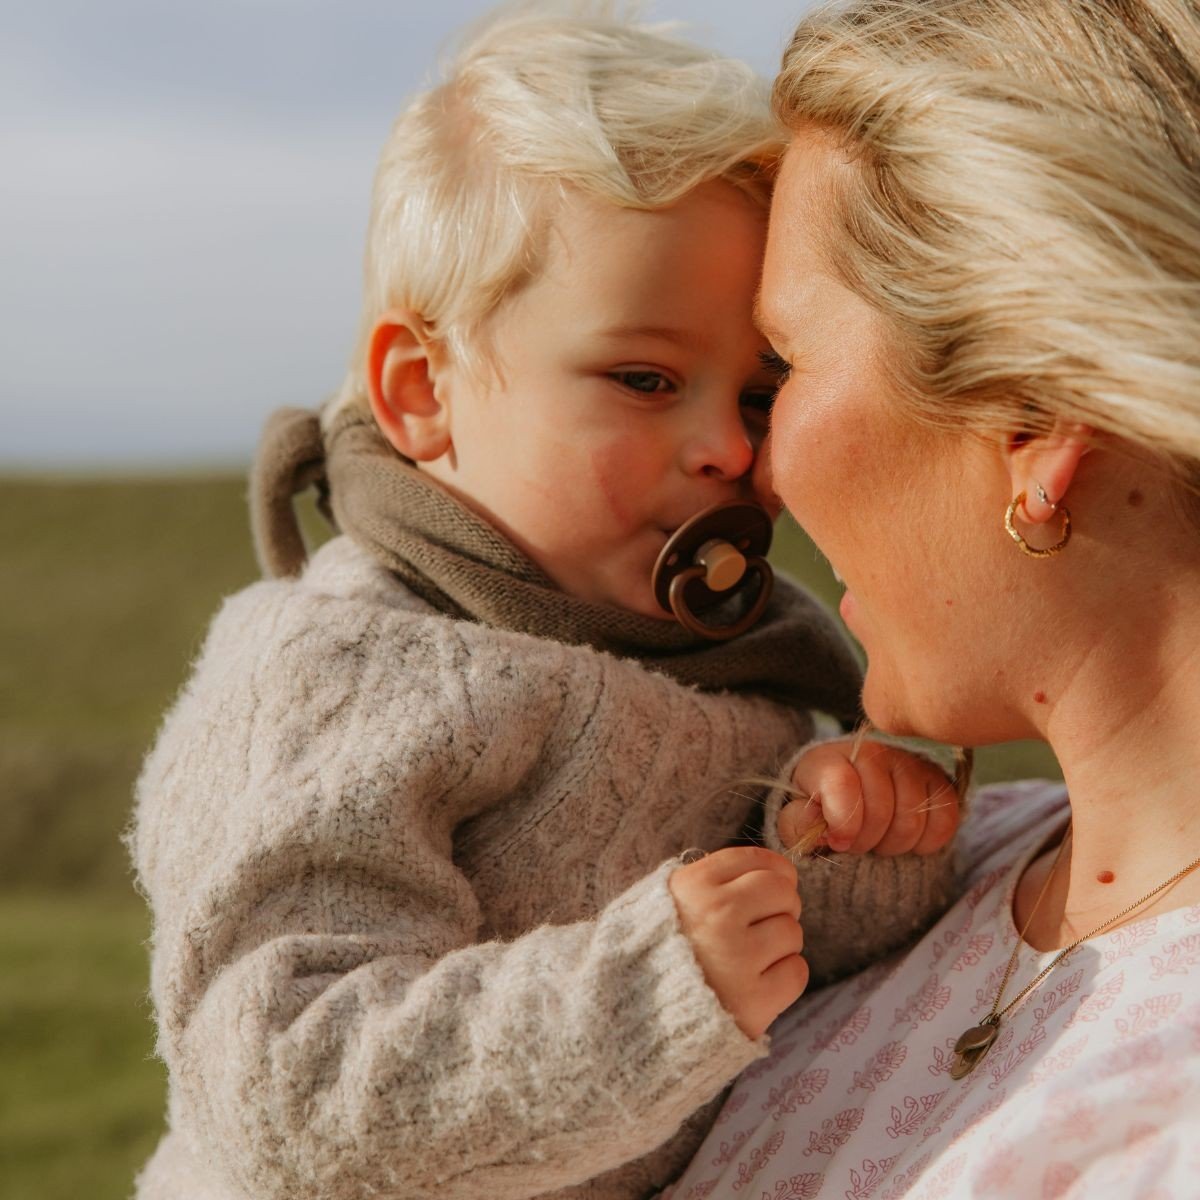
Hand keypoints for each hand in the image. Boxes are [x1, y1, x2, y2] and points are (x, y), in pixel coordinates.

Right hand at [668, 846, 807, 1039]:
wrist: (640, 1017)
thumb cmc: (663, 952)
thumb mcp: (671, 899)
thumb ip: (714, 879)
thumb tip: (776, 871)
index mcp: (694, 885)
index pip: (757, 860)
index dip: (774, 872)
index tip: (771, 886)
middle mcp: (717, 914)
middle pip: (783, 891)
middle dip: (780, 907)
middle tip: (760, 926)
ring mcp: (738, 957)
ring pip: (793, 932)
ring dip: (779, 946)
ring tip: (749, 959)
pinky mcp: (755, 999)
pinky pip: (797, 972)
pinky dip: (783, 978)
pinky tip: (756, 983)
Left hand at [777, 739, 959, 856]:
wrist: (850, 801)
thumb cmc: (820, 812)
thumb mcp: (797, 819)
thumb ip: (797, 822)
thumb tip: (815, 819)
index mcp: (830, 759)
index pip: (843, 784)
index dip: (843, 823)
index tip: (838, 842)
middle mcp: (872, 752)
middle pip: (881, 809)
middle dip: (867, 840)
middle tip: (857, 844)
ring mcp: (908, 763)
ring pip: (912, 819)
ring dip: (894, 844)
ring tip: (878, 841)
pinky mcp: (937, 780)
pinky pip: (944, 819)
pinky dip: (927, 841)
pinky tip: (907, 841)